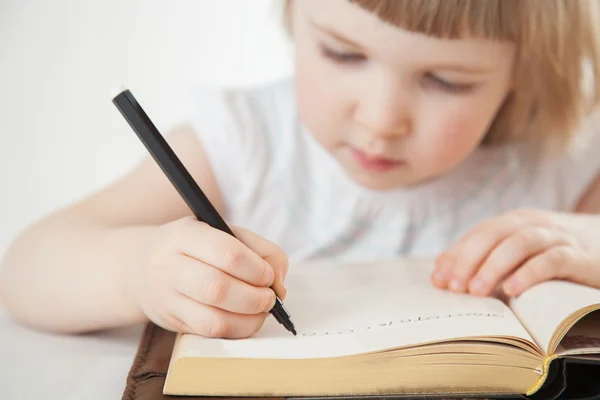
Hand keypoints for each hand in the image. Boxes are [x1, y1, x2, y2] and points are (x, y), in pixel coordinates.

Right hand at [130, 216, 287, 338]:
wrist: (140, 267)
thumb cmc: (194, 248)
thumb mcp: (223, 232)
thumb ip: (260, 250)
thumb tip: (279, 284)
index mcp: (186, 235)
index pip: (226, 253)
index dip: (256, 269)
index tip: (268, 276)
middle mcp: (170, 265)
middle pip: (218, 288)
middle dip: (254, 297)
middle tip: (269, 297)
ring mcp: (167, 297)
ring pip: (213, 319)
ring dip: (248, 319)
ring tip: (261, 310)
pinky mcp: (171, 322)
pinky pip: (208, 334)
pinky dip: (236, 330)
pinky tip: (245, 320)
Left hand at [431, 209, 599, 296]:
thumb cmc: (553, 254)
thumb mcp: (516, 253)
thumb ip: (482, 259)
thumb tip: (440, 271)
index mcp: (513, 222)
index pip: (478, 234)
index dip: (456, 256)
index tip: (438, 281)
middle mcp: (532, 224)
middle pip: (493, 234)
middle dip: (469, 260)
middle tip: (454, 287)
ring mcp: (557, 237)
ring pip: (519, 243)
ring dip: (494, 266)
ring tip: (476, 291)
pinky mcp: (579, 255)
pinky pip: (552, 259)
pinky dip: (530, 272)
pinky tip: (513, 289)